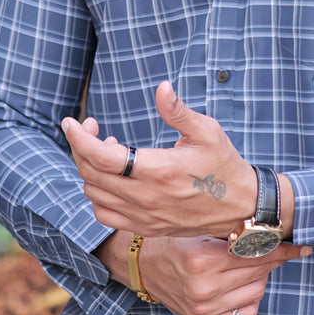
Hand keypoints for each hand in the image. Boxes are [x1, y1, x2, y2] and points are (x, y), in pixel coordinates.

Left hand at [63, 81, 260, 239]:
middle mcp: (145, 197)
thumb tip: (162, 88)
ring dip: (89, 170)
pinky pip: (105, 214)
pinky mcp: (145, 227)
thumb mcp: (208, 132)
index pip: (100, 157)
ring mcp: (143, 216)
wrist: (242, 209)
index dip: (78, 137)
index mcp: (158, 170)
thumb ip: (179, 111)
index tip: (71, 121)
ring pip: (94, 194)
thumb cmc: (226, 166)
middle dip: (81, 146)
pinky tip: (111, 178)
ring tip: (106, 150)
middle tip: (91, 127)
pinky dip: (98, 195)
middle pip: (90, 174)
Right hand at [97, 229, 309, 314]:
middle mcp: (203, 288)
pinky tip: (239, 283)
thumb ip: (234, 231)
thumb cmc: (172, 239)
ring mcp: (203, 308)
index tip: (301, 246)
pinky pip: (244, 311)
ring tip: (247, 263)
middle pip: (259, 273)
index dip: (282, 249)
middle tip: (273, 246)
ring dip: (259, 276)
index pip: (256, 255)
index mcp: (202, 260)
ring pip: (256, 291)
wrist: (141, 265)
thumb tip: (275, 229)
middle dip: (271, 258)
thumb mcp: (199, 228)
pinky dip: (249, 296)